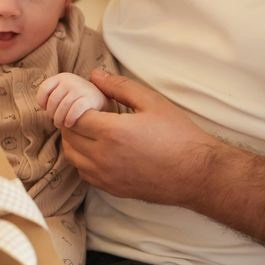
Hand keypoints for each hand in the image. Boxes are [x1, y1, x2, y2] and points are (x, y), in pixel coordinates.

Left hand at [37, 72, 108, 126]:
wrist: (102, 102)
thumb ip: (53, 97)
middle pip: (52, 100)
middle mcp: (70, 80)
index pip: (44, 88)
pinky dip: (69, 118)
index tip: (47, 110)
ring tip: (62, 124)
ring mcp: (80, 88)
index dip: (42, 101)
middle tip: (57, 121)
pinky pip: (74, 110)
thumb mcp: (64, 94)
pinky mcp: (90, 98)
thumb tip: (43, 107)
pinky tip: (69, 124)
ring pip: (62, 107)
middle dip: (52, 114)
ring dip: (59, 119)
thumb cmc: (78, 101)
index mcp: (62, 77)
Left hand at [61, 70, 217, 204]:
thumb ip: (119, 86)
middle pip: (68, 136)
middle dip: (70, 121)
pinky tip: (98, 150)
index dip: (73, 106)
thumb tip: (95, 75)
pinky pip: (84, 173)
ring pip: (72, 157)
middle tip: (84, 112)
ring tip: (90, 130)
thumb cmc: (178, 136)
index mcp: (111, 132)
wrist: (196, 173)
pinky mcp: (111, 189)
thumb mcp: (152, 102)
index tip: (83, 100)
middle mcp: (102, 157)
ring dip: (74, 141)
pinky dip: (83, 160)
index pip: (73, 116)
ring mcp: (105, 176)